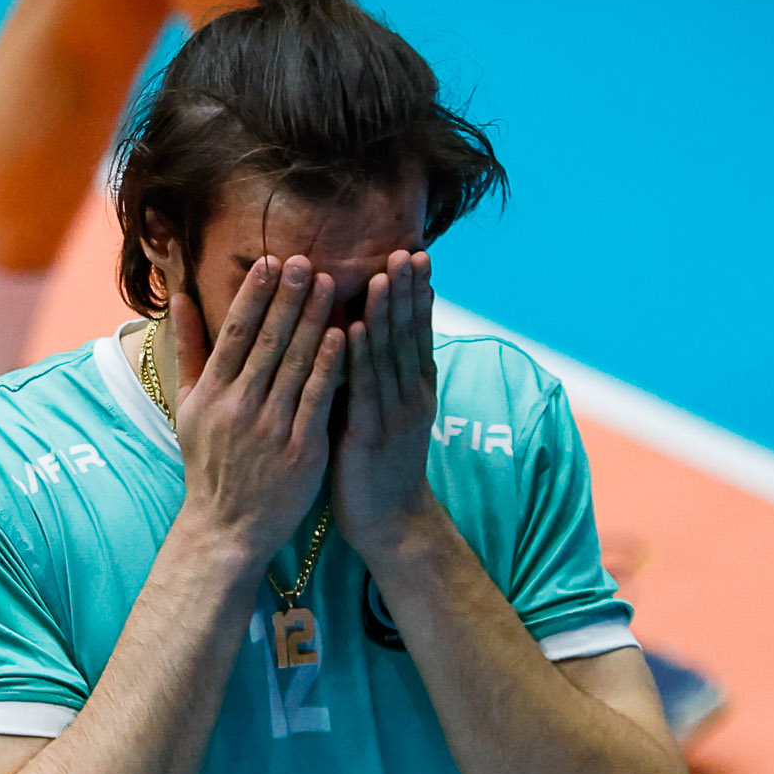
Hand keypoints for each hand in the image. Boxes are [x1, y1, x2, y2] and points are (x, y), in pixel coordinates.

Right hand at [172, 255, 345, 564]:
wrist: (227, 528)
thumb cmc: (209, 465)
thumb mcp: (188, 407)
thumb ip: (189, 350)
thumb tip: (178, 298)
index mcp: (211, 393)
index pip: (235, 333)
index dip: (254, 295)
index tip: (270, 261)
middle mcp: (239, 406)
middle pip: (267, 341)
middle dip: (287, 297)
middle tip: (305, 259)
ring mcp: (270, 428)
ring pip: (295, 364)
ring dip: (313, 321)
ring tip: (330, 284)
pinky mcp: (301, 450)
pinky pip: (318, 399)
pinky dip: (330, 366)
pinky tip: (344, 336)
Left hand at [332, 250, 439, 557]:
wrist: (391, 523)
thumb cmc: (377, 466)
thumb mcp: (384, 413)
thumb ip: (377, 374)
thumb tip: (360, 330)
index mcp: (415, 389)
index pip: (418, 331)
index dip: (418, 293)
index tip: (417, 255)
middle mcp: (410, 396)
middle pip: (408, 334)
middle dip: (407, 291)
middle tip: (408, 251)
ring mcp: (393, 416)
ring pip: (390, 356)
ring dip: (386, 314)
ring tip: (384, 275)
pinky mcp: (370, 436)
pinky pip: (365, 389)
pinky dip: (361, 356)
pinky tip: (355, 328)